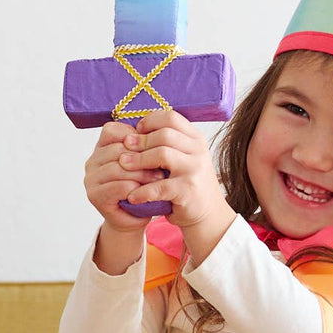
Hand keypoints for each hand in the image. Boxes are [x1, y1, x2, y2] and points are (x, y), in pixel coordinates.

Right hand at [84, 121, 165, 233]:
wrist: (135, 217)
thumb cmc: (142, 187)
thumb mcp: (142, 162)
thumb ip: (142, 146)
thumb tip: (159, 129)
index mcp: (101, 147)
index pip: (112, 130)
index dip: (135, 136)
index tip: (155, 146)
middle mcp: (92, 161)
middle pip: (118, 149)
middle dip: (143, 156)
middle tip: (164, 164)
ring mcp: (91, 179)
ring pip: (118, 167)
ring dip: (143, 173)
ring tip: (160, 178)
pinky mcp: (95, 196)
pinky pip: (119, 186)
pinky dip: (137, 188)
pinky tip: (148, 191)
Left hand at [119, 110, 235, 262]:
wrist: (209, 214)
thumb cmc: (189, 185)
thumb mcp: (184, 159)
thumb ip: (168, 145)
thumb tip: (132, 133)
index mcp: (196, 139)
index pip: (171, 117)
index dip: (150, 121)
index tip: (136, 130)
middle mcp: (198, 151)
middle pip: (164, 134)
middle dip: (140, 140)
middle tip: (124, 147)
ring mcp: (195, 170)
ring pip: (162, 154)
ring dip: (138, 160)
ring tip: (123, 165)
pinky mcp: (188, 190)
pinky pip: (159, 186)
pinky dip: (142, 191)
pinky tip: (132, 195)